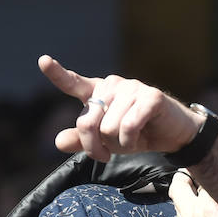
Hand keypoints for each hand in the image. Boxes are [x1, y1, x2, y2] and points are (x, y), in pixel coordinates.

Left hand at [40, 55, 201, 161]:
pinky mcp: (150, 97)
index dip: (58, 73)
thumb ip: (82, 140)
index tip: (43, 60)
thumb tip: (58, 142)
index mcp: (98, 92)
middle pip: (88, 122)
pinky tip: (139, 139)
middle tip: (105, 155)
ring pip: (108, 129)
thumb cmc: (138, 134)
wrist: (174, 134)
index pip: (73, 83)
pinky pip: (128, 127)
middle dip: (94, 146)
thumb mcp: (106, 141)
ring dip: (118, 145)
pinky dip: (131, 141)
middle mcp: (112, 86)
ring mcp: (131, 88)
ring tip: (130, 141)